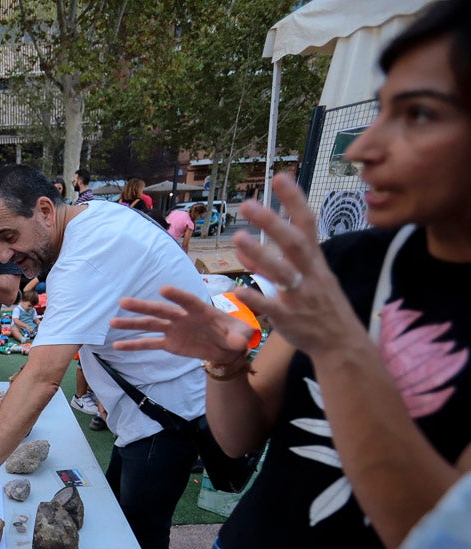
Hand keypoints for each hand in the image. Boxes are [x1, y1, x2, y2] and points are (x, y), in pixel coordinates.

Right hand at [110, 285, 253, 362]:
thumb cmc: (236, 335)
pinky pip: (150, 343)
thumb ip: (240, 337)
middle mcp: (183, 316)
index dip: (177, 296)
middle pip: (161, 310)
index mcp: (201, 311)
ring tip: (112, 322)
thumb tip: (239, 343)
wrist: (227, 348)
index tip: (162, 289)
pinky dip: (134, 344)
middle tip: (124, 302)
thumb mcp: (243, 335)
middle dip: (143, 307)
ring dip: (131, 323)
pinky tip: (117, 344)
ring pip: (150, 325)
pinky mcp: (169, 343)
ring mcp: (174, 329)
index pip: (188, 301)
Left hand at [231, 173, 367, 358]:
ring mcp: (301, 296)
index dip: (295, 200)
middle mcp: (310, 274)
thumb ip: (270, 262)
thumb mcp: (302, 278)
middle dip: (272, 222)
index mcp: (315, 260)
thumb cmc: (319, 306)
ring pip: (282, 272)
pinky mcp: (291, 319)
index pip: (307, 223)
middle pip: (293, 242)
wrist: (341, 343)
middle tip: (247, 203)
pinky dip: (256, 299)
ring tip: (237, 237)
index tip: (280, 176)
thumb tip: (244, 245)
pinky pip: (273, 308)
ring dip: (260, 254)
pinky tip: (238, 291)